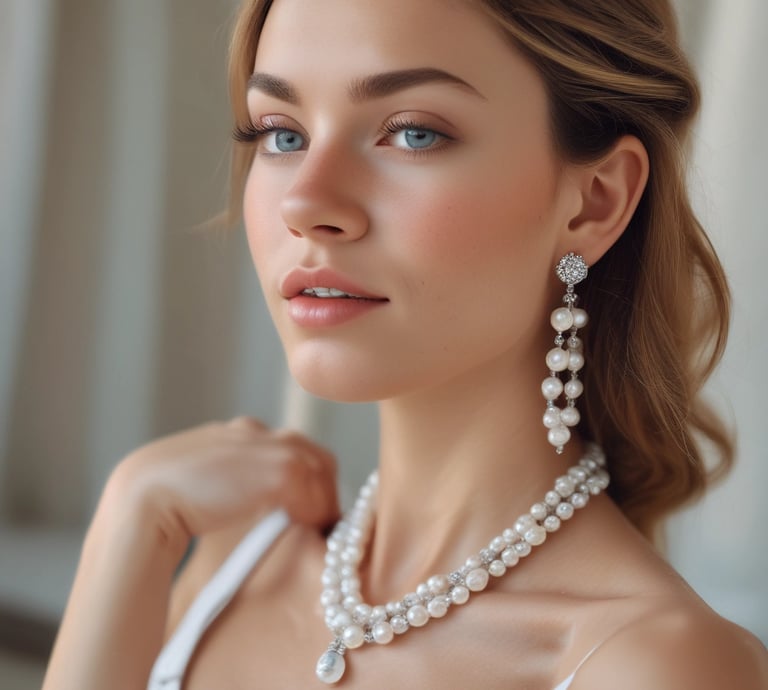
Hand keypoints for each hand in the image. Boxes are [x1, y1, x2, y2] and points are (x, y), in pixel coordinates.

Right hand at [105, 416, 339, 549]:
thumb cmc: (160, 502)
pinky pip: (315, 492)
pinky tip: (309, 532)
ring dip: (324, 503)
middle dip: (323, 487)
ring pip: (319, 472)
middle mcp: (257, 431)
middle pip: (313, 453)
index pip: (290, 445)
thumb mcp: (198, 481)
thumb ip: (226, 481)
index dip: (304, 475)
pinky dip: (317, 513)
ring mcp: (270, 448)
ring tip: (323, 533)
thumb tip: (244, 502)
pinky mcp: (281, 470)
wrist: (144, 500)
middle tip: (325, 522)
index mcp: (235, 432)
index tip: (307, 504)